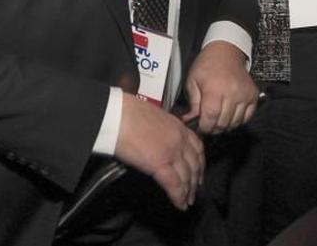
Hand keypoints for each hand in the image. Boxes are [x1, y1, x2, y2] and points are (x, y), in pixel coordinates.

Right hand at [115, 94, 203, 210]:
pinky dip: (178, 197)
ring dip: (188, 191)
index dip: (200, 162)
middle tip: (195, 191)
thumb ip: (162, 129)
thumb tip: (159, 140)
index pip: (197, 147)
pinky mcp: (160, 164)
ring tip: (187, 201)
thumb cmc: (126, 112)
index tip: (199, 171)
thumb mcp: (153, 116)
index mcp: (177, 126)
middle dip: (196, 180)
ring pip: (187, 177)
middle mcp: (179, 140)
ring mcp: (172, 152)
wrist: (116, 115)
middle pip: (195, 164)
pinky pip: (174, 185)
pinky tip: (180, 204)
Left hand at [183, 42, 259, 133]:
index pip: (211, 117)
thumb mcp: (193, 81)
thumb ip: (193, 103)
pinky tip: (229, 115)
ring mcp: (244, 94)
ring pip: (236, 122)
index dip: (205, 126)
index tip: (201, 127)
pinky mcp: (253, 95)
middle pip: (223, 122)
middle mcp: (232, 92)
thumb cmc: (207, 64)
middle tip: (208, 123)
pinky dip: (238, 120)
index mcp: (214, 89)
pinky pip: (247, 117)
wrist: (226, 51)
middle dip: (213, 128)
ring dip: (225, 125)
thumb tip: (191, 120)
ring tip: (218, 118)